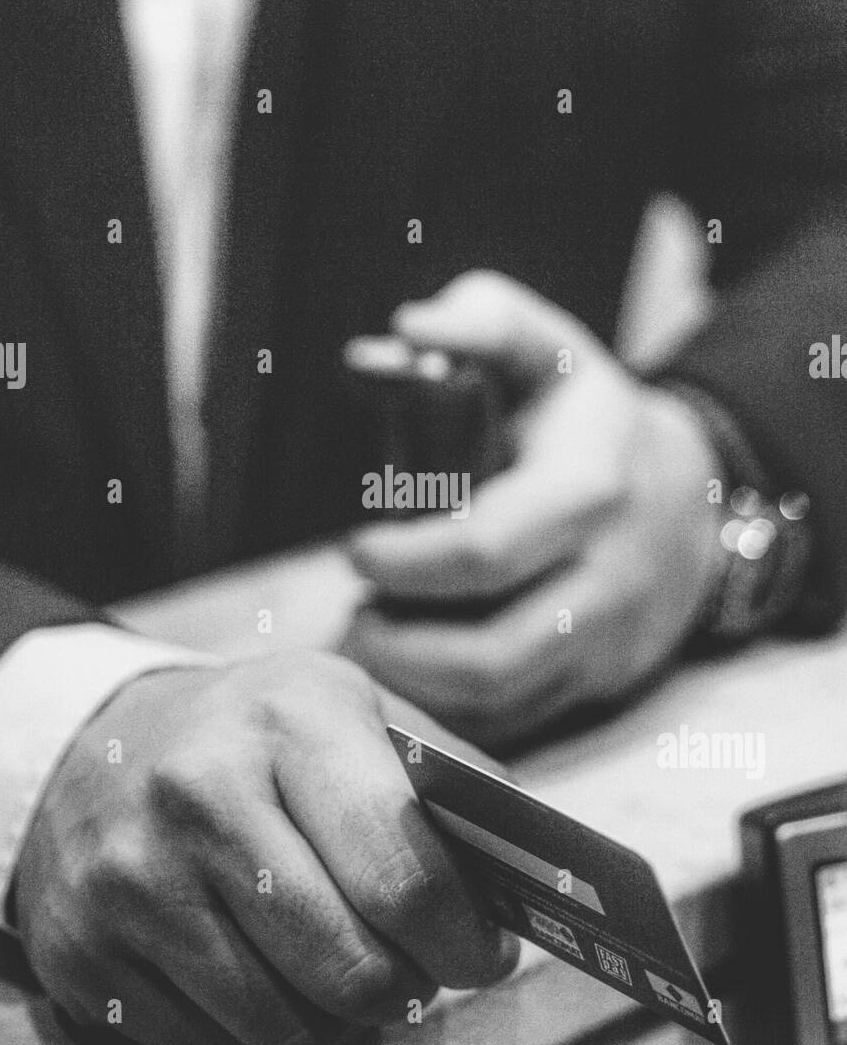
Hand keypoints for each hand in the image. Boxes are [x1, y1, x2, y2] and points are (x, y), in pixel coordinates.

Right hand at [13, 651, 517, 1044]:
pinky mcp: (85, 952)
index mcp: (288, 721)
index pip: (404, 874)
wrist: (93, 741)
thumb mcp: (349, 705)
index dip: (464, 940)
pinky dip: (260, 1032)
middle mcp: (200, 795)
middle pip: (351, 969)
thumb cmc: (252, 729)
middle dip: (406, 987)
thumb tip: (527, 878)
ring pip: (285, 1027)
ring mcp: (132, 880)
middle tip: (414, 967)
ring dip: (336, 1019)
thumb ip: (443, 779)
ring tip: (339, 967)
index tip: (483, 953)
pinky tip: (264, 975)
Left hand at [344, 272, 725, 743]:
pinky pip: (518, 724)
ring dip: (415, 688)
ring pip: (500, 702)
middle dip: (397, 649)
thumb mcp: (549, 349)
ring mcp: (609, 642)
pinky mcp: (601, 683)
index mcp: (588, 489)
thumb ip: (483, 321)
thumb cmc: (593, 420)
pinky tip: (410, 678)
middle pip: (489, 655)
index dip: (402, 563)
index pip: (483, 552)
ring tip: (371, 644)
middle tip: (353, 618)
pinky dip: (450, 714)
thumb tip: (408, 328)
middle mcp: (607, 578)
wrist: (691, 497)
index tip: (356, 551)